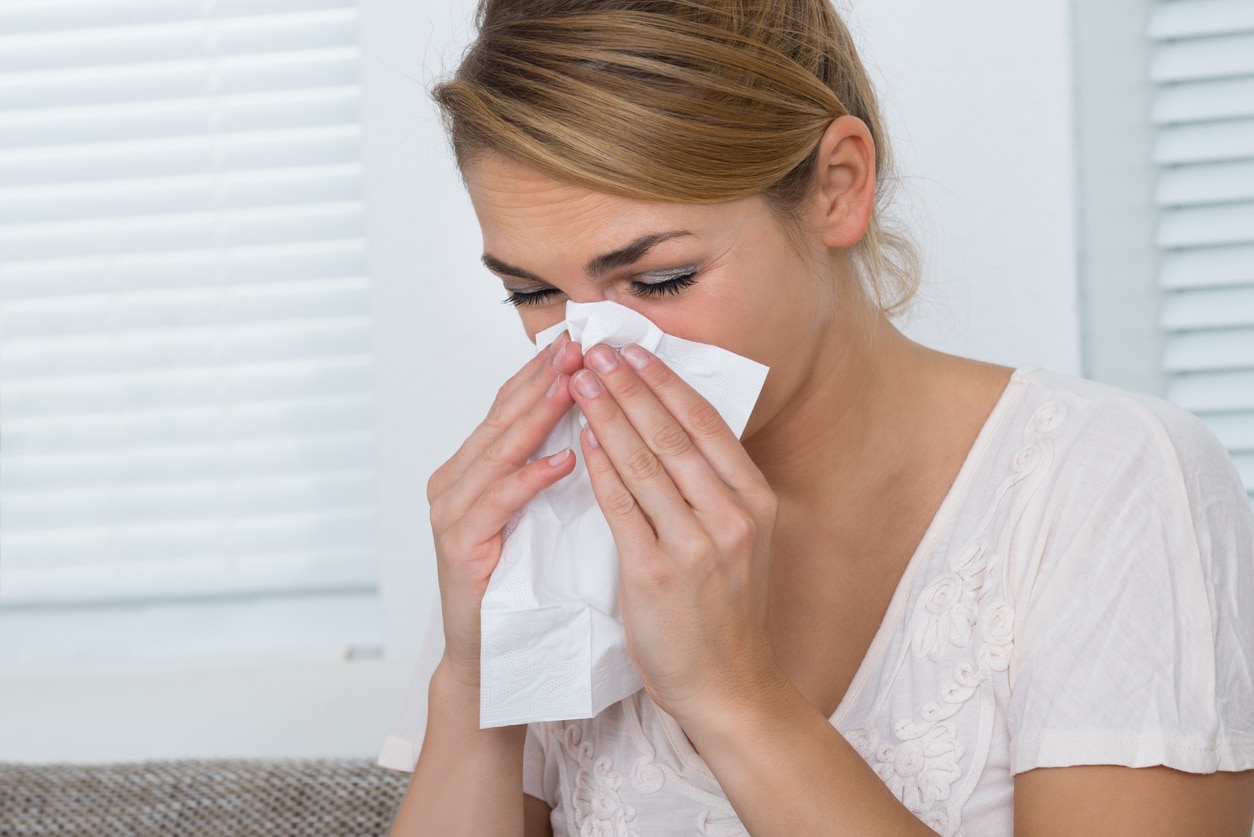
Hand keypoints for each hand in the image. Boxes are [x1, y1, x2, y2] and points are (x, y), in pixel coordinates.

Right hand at [427, 332, 583, 688]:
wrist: (499, 653)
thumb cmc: (529, 582)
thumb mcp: (548, 511)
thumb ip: (559, 462)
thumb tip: (604, 411)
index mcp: (478, 467)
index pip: (514, 405)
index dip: (547, 369)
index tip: (586, 337)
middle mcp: (457, 480)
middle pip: (504, 416)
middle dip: (544, 378)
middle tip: (581, 344)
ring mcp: (453, 512)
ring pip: (498, 450)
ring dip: (537, 415)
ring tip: (574, 384)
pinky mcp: (458, 548)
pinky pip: (497, 504)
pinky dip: (528, 479)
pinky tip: (562, 460)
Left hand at [569, 342, 784, 725]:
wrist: (729, 686)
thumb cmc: (726, 613)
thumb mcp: (740, 540)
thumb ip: (715, 490)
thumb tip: (675, 431)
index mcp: (755, 501)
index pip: (706, 424)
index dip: (665, 383)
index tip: (635, 351)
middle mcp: (732, 516)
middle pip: (673, 433)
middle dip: (630, 386)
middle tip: (597, 351)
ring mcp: (696, 545)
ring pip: (645, 462)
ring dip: (608, 414)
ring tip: (580, 381)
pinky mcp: (656, 574)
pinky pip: (621, 507)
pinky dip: (600, 468)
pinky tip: (582, 439)